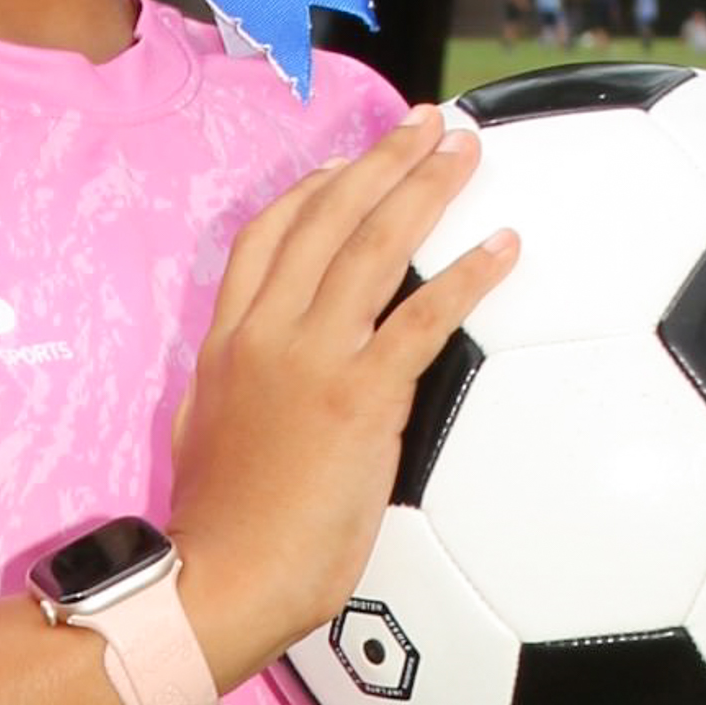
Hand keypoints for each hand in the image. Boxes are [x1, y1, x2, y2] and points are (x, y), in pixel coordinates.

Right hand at [168, 106, 518, 689]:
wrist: (221, 577)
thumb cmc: (218, 530)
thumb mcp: (202, 436)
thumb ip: (232, 392)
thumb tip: (252, 381)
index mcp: (226, 341)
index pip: (267, 236)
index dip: (313, 190)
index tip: (349, 162)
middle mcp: (266, 333)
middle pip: (326, 218)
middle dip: (381, 162)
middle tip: (427, 127)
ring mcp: (311, 359)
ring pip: (374, 247)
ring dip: (426, 189)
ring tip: (465, 152)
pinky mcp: (359, 398)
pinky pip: (423, 319)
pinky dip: (467, 276)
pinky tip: (503, 248)